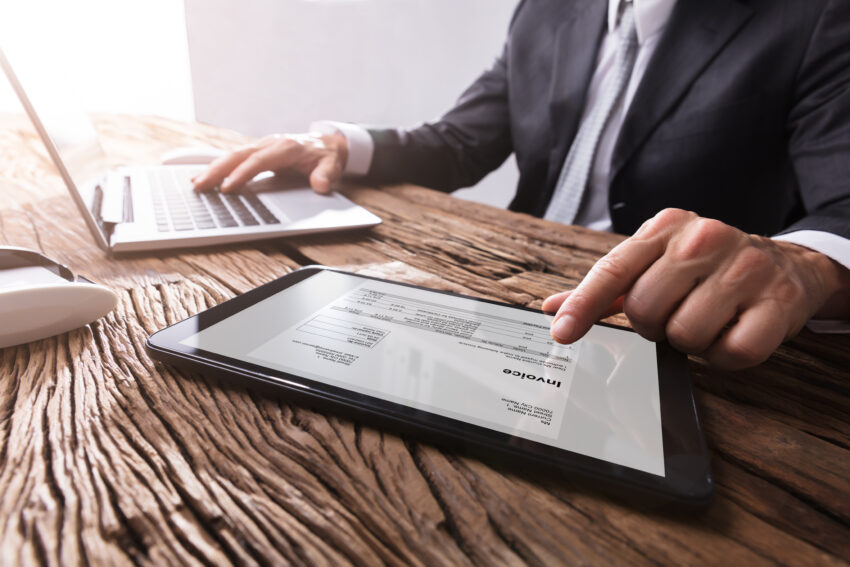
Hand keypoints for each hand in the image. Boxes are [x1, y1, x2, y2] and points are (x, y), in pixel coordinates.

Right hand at [192, 131, 348, 193]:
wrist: (327, 143)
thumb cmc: (327, 155)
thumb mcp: (332, 165)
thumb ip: (326, 175)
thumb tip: (321, 185)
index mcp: (285, 147)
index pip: (258, 160)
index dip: (242, 173)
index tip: (228, 187)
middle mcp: (269, 143)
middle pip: (238, 155)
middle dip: (217, 170)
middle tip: (199, 185)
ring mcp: (261, 146)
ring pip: (232, 155)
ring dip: (213, 168)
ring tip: (195, 183)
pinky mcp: (257, 152)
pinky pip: (235, 159)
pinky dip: (219, 168)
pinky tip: (205, 177)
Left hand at [542, 209, 849, 369]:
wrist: (787, 264)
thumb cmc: (707, 268)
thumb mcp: (656, 262)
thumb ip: (607, 287)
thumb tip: (554, 307)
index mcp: (666, 227)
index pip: (614, 269)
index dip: (584, 305)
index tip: (562, 333)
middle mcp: (704, 238)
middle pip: (645, 309)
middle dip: (653, 326)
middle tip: (675, 315)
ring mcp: (745, 267)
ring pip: (686, 334)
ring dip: (691, 342)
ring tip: (707, 321)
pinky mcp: (778, 300)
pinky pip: (731, 352)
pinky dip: (725, 355)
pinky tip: (733, 332)